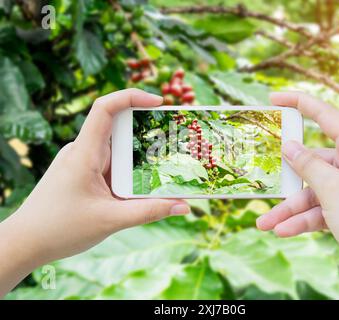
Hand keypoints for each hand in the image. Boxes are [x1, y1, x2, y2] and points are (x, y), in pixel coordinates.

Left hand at [0, 89, 188, 295]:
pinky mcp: (85, 175)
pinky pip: (112, 165)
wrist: (26, 243)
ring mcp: (83, 163)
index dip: (131, 96)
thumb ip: (149, 212)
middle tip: (174, 136)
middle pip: (117, 127)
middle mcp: (83, 152)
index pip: (104, 109)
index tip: (158, 103)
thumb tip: (184, 206)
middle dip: (147, 129)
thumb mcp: (110, 220)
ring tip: (167, 161)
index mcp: (84, 153)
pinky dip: (130, 169)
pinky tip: (145, 182)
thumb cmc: (59, 229)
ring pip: (117, 149)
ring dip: (141, 153)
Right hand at [256, 92, 338, 292]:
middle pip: (312, 165)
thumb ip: (308, 166)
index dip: (299, 103)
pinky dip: (303, 220)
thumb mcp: (333, 190)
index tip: (274, 98)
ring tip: (265, 224)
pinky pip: (319, 210)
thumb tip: (289, 146)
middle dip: (287, 182)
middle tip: (263, 183)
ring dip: (290, 209)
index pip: (326, 116)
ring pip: (312, 193)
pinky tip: (284, 231)